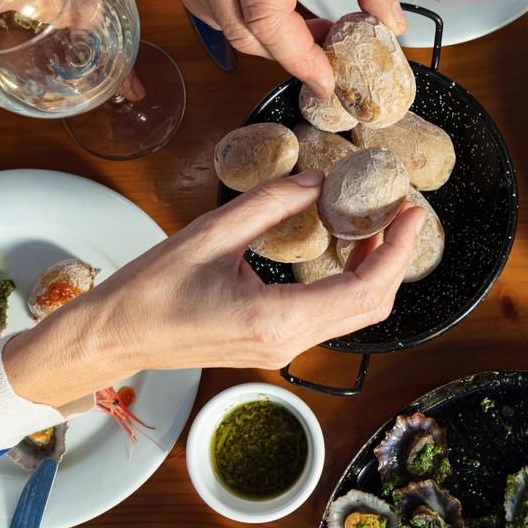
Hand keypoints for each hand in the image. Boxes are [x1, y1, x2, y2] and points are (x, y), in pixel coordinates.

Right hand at [3, 170, 424, 407]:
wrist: (114, 337)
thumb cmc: (149, 291)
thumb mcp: (211, 233)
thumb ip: (271, 203)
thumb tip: (318, 179)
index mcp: (275, 319)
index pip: (364, 290)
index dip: (397, 251)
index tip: (413, 213)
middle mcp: (288, 342)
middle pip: (371, 308)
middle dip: (395, 260)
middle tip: (403, 213)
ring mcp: (282, 349)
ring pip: (354, 316)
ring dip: (375, 272)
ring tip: (377, 224)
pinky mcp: (274, 343)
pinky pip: (330, 317)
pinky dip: (350, 283)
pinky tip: (344, 247)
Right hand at [155, 0, 405, 96]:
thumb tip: (387, 25)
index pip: (268, 17)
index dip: (299, 57)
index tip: (327, 78)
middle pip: (248, 35)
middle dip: (291, 52)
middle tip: (325, 46)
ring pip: (230, 33)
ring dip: (270, 38)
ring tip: (301, 19)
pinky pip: (214, 19)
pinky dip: (246, 22)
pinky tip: (268, 1)